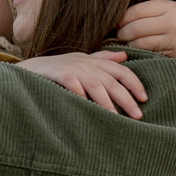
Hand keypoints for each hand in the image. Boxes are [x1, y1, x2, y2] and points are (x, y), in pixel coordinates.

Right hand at [16, 50, 146, 117]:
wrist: (30, 69)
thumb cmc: (58, 69)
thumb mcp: (81, 61)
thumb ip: (103, 59)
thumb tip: (125, 57)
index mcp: (94, 61)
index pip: (121, 70)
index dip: (134, 84)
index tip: (144, 99)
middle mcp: (86, 63)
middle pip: (112, 81)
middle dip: (126, 98)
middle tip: (138, 116)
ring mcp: (72, 68)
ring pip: (96, 85)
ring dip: (107, 102)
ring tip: (116, 118)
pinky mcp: (58, 74)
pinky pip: (73, 85)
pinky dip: (81, 95)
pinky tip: (87, 108)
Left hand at [116, 0, 175, 72]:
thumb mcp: (174, 9)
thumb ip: (152, 10)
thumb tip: (121, 15)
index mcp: (169, 7)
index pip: (135, 11)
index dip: (121, 18)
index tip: (117, 23)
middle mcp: (170, 22)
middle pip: (134, 27)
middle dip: (121, 33)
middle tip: (117, 35)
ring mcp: (172, 40)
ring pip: (139, 42)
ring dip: (127, 45)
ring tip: (124, 44)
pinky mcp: (173, 54)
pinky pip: (149, 54)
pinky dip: (138, 53)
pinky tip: (135, 52)